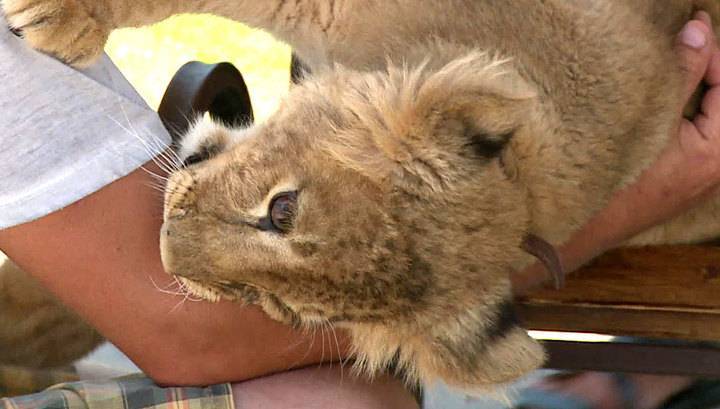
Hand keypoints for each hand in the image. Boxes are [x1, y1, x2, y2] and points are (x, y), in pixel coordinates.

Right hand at [513, 11, 719, 294]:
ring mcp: (701, 176)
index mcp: (717, 150)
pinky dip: (686, 112)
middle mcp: (717, 166)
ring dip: (696, 90)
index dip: (711, 50)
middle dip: (706, 70)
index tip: (691, 24)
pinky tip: (665, 100)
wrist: (577, 229)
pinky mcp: (683, 180)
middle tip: (684, 41)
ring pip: (710, 119)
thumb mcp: (647, 120)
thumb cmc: (607, 179)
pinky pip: (697, 135)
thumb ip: (680, 74)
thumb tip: (699, 32)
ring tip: (673, 65)